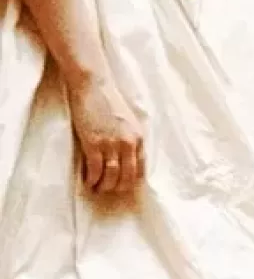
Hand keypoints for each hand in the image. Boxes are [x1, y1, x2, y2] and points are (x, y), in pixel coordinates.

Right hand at [66, 76, 144, 194]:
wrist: (95, 86)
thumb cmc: (110, 102)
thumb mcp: (129, 122)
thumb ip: (131, 139)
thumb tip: (127, 158)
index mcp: (139, 138)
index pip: (141, 169)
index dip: (132, 181)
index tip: (124, 186)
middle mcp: (128, 144)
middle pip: (127, 176)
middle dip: (118, 187)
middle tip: (109, 191)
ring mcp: (111, 144)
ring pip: (111, 176)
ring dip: (104, 186)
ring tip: (97, 188)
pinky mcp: (94, 143)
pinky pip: (95, 169)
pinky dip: (92, 179)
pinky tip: (88, 182)